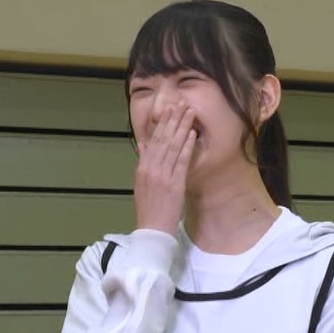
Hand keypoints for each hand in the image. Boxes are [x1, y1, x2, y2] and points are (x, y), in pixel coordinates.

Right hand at [134, 102, 195, 234]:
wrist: (152, 230)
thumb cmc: (149, 209)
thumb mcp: (141, 184)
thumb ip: (143, 162)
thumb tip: (143, 145)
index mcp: (142, 168)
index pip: (153, 140)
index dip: (161, 123)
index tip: (168, 109)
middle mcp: (151, 169)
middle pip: (163, 139)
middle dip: (173, 119)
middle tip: (181, 103)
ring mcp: (162, 176)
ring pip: (173, 146)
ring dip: (182, 127)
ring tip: (189, 112)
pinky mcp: (174, 184)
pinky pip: (181, 161)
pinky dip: (187, 146)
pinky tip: (192, 134)